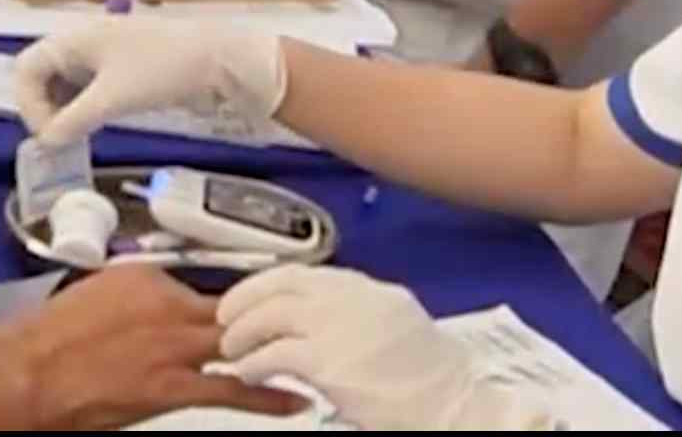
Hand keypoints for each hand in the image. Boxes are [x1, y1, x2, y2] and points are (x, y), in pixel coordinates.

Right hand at [2, 269, 309, 429]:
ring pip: (240, 341)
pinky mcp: (175, 384)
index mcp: (146, 276)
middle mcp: (168, 302)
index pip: (203, 287)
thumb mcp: (94, 297)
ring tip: (304, 356)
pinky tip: (296, 400)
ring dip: (273, 350)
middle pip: (235, 308)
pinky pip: (234, 386)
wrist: (27, 373)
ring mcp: (175, 343)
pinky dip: (269, 395)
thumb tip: (149, 314)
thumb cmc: (49, 340)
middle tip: (300, 323)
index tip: (251, 309)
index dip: (231, 304)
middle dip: (267, 318)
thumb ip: (132, 301)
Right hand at [12, 17, 288, 148]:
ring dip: (63, 112)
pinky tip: (93, 128)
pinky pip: (87, 89)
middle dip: (43, 109)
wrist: (219, 59)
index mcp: (73, 39)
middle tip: (60, 141)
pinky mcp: (121, 69)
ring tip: (75, 139)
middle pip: (42, 76)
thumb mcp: (114, 97)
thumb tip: (46, 143)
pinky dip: (82, 109)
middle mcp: (82, 43)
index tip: (49, 135)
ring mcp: (102, 55)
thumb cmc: (162, 69)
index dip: (28, 103)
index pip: (26, 68)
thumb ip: (74, 121)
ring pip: (64, 85)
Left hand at [219, 268, 551, 430]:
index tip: (251, 294)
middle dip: (245, 298)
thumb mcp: (397, 326)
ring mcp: (340, 327)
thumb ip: (360, 313)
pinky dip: (254, 363)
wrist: (455, 408)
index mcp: (371, 290)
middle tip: (226, 316)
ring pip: (270, 315)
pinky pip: (274, 354)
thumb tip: (319, 316)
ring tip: (232, 349)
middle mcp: (354, 299)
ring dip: (243, 332)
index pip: (304, 273)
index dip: (268, 283)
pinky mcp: (329, 363)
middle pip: (281, 284)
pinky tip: (248, 373)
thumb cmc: (433, 382)